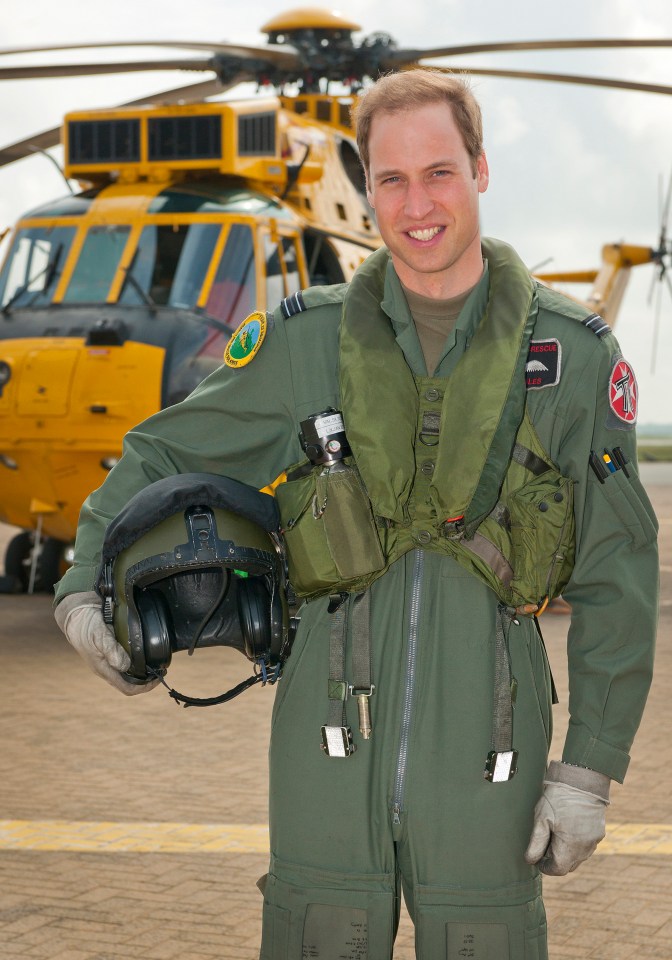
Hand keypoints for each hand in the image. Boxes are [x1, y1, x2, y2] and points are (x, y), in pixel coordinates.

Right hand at [55, 591, 157, 695]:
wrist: (76, 613)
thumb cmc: (86, 626)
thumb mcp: (99, 635)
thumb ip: (111, 650)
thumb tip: (125, 666)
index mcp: (104, 669)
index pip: (127, 688)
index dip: (144, 688)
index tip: (158, 678)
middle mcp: (108, 667)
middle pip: (131, 682)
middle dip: (147, 679)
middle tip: (162, 668)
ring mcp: (109, 659)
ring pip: (130, 671)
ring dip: (144, 669)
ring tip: (157, 660)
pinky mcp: (112, 650)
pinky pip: (128, 659)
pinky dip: (139, 658)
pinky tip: (147, 650)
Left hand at [524, 761, 609, 875]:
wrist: (582, 780)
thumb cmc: (559, 798)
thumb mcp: (541, 819)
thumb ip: (536, 843)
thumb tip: (530, 860)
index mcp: (570, 848)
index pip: (557, 869)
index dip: (545, 866)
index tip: (537, 857)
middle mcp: (585, 849)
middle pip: (568, 864)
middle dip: (555, 858)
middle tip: (545, 841)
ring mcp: (594, 841)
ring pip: (578, 856)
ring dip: (566, 851)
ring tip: (556, 831)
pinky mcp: (599, 832)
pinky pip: (586, 845)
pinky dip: (576, 842)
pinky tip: (568, 826)